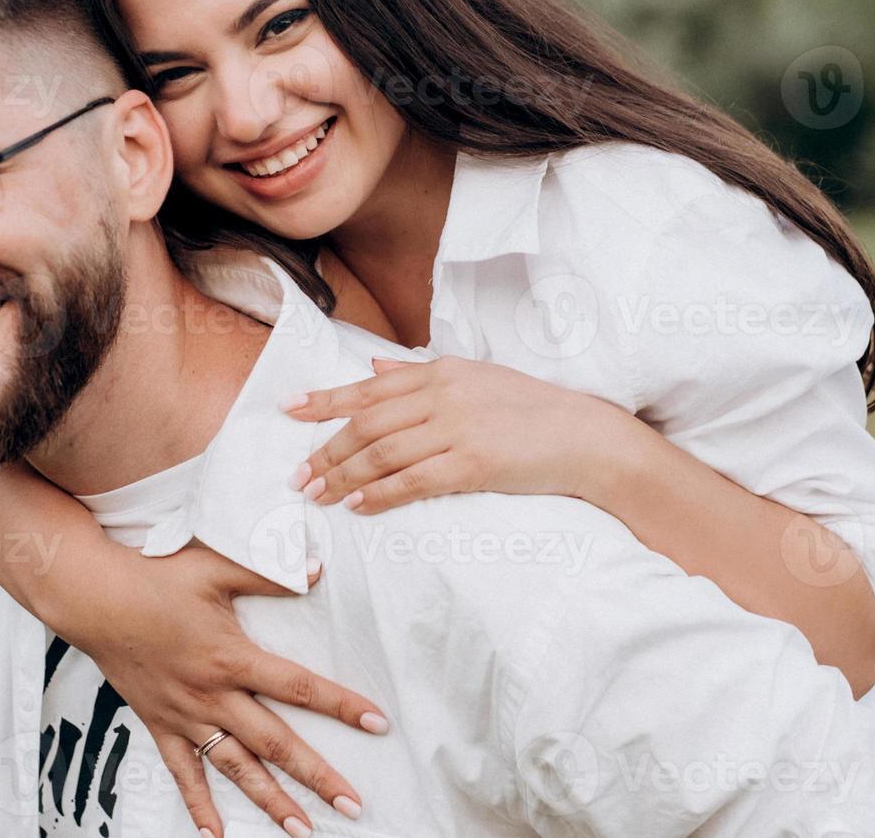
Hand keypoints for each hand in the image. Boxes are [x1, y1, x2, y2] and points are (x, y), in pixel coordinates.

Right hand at [65, 546, 385, 836]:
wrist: (94, 599)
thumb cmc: (155, 578)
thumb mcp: (216, 567)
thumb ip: (270, 573)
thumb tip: (318, 569)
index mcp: (232, 657)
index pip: (299, 686)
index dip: (341, 704)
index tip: (377, 722)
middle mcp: (212, 694)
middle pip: (275, 742)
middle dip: (316, 775)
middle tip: (352, 804)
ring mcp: (185, 715)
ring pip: (235, 767)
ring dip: (269, 800)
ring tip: (302, 828)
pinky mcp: (159, 724)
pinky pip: (182, 773)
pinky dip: (198, 806)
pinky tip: (214, 835)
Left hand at [283, 355, 602, 513]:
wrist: (585, 437)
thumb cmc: (531, 410)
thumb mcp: (475, 378)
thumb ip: (420, 374)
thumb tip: (374, 368)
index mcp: (441, 371)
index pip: (369, 387)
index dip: (325, 400)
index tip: (289, 410)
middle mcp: (444, 394)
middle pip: (367, 423)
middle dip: (326, 450)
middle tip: (297, 476)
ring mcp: (458, 428)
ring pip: (382, 453)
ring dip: (344, 477)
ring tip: (318, 496)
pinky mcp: (473, 462)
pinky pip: (413, 481)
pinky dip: (380, 494)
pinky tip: (359, 507)